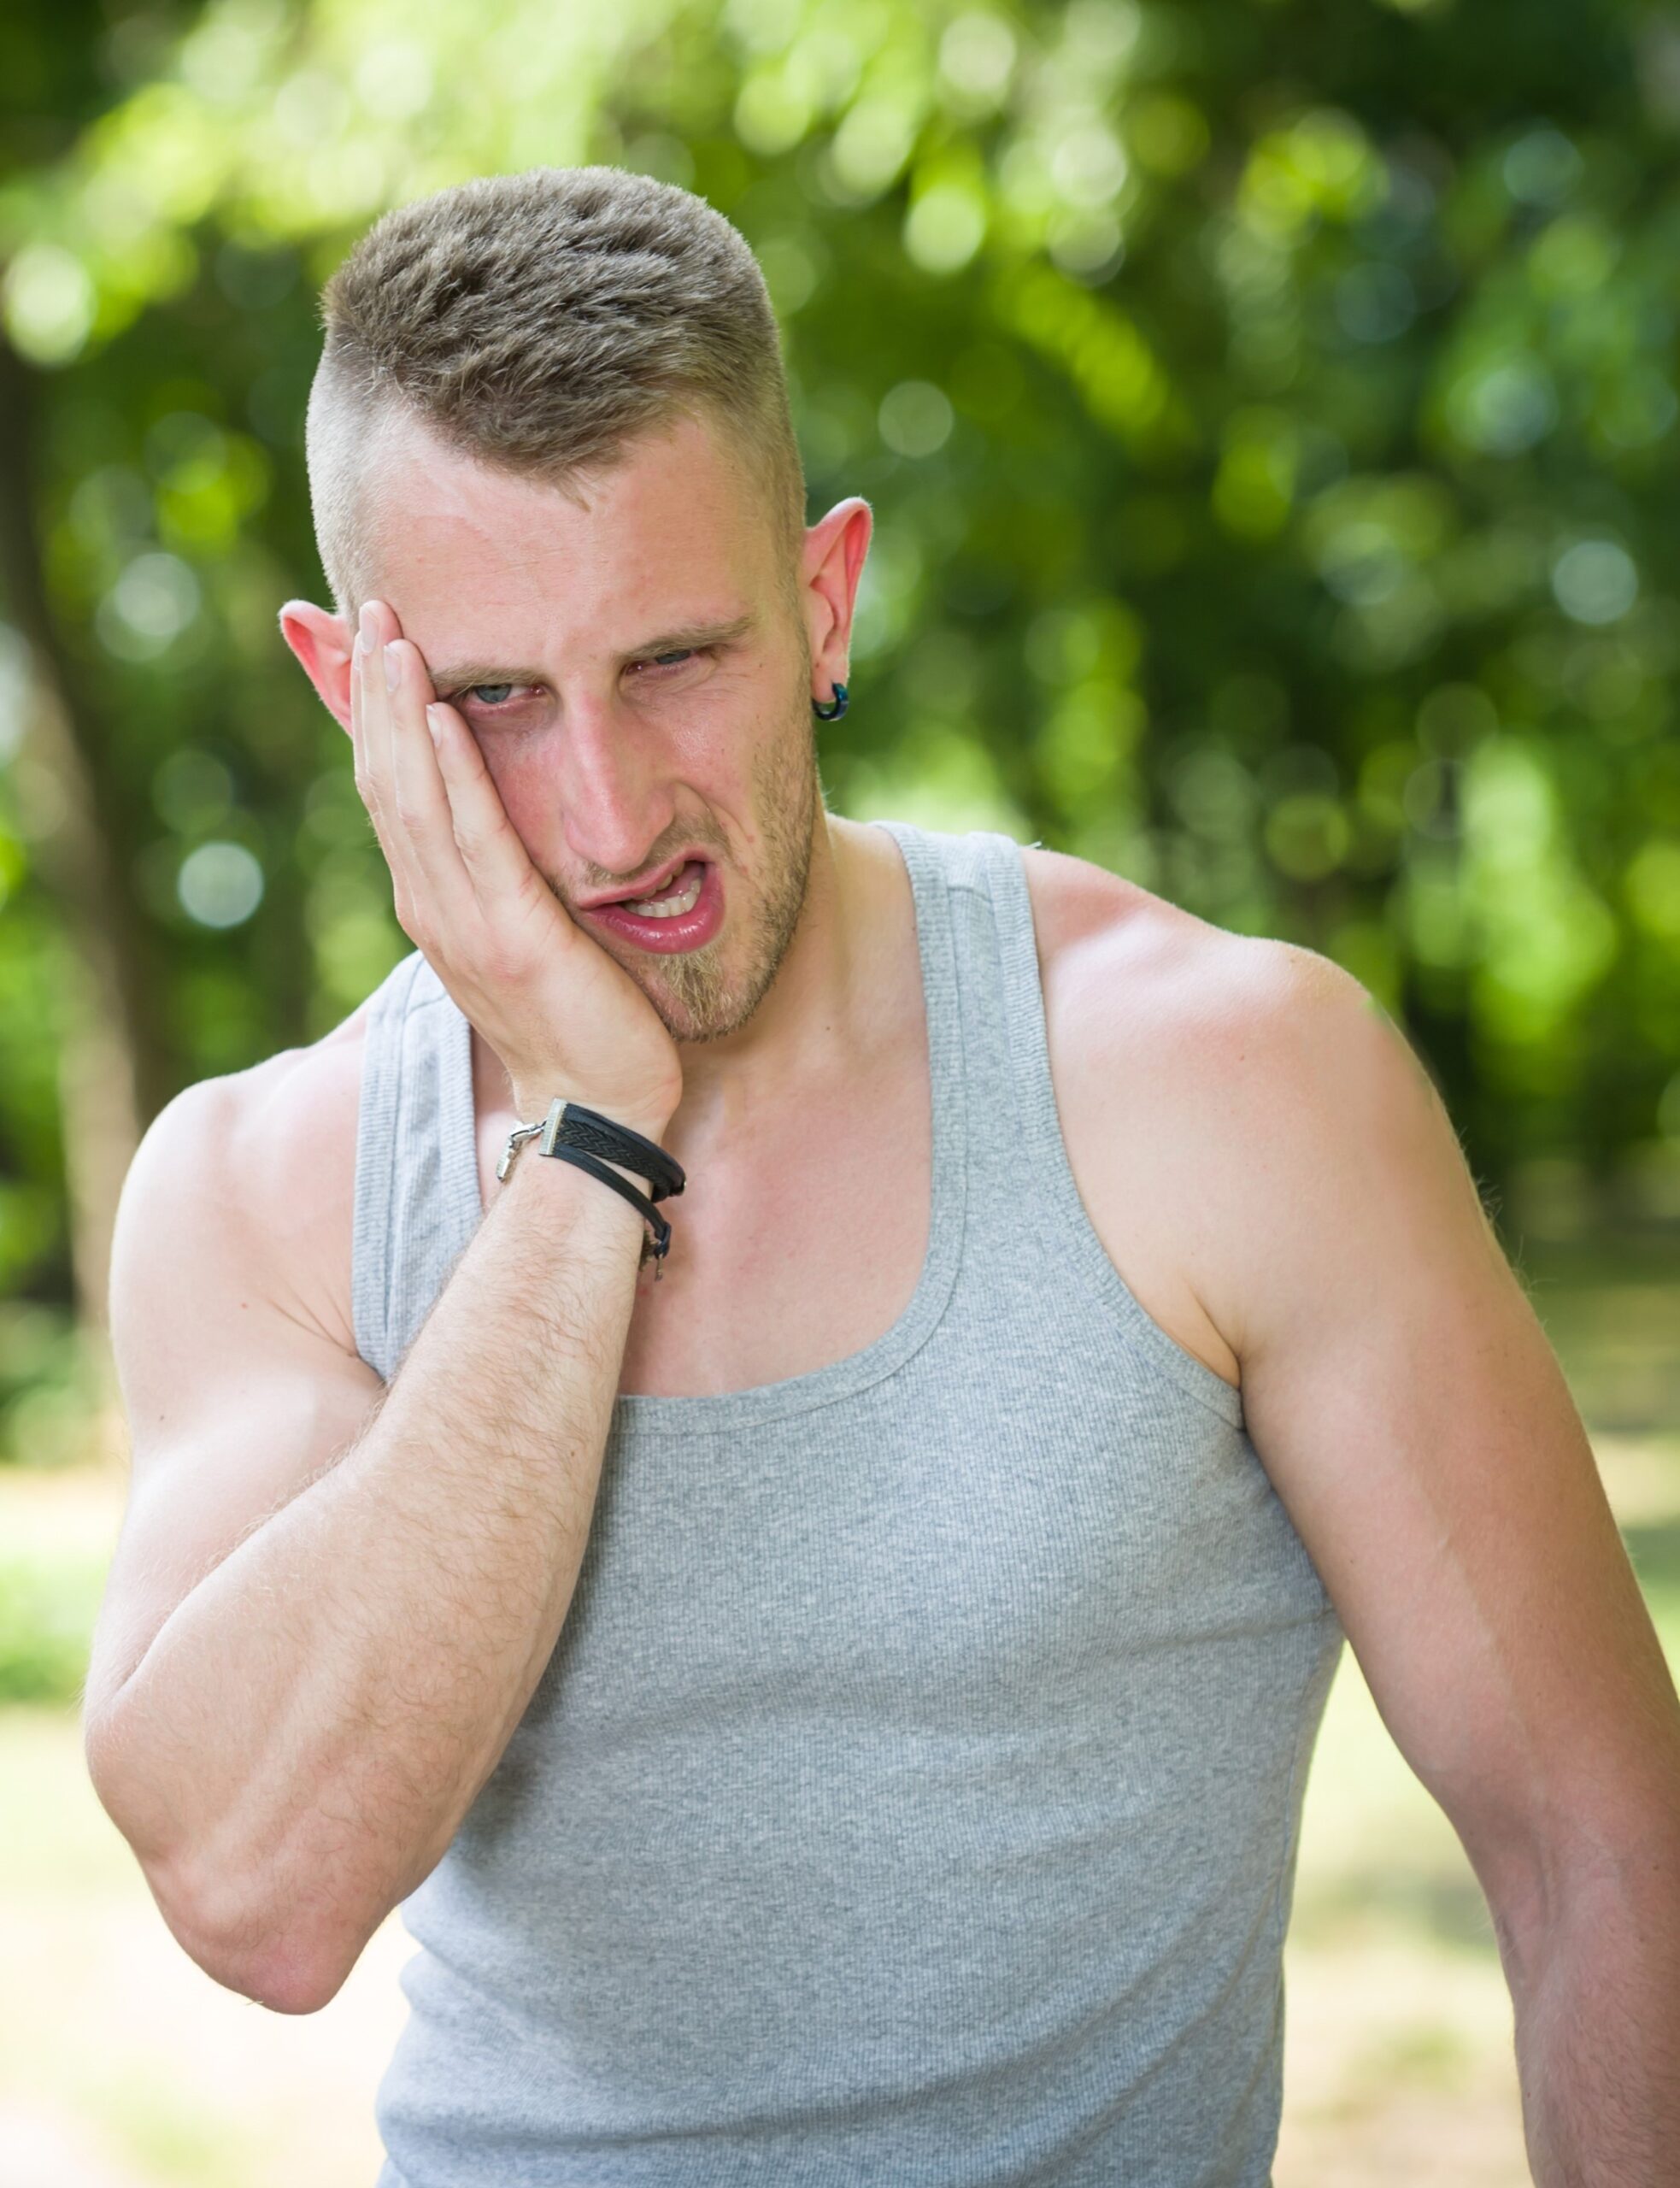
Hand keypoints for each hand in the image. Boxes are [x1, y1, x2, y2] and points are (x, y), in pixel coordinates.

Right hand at [350, 599, 682, 1136]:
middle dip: (376, 690)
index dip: (378, 712)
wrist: (595, 1106)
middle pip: (388, 777)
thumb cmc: (578, 1021)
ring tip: (392, 634)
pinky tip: (446, 714)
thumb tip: (506, 826)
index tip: (376, 639)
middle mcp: (433, 904)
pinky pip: (475, 838)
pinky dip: (455, 772)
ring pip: (415, 796)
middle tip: (371, 604)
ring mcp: (463, 921)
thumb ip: (507, 878)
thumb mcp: (528, 933)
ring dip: (402, 710)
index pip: (394, 788)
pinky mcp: (512, 935)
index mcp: (435, 901)